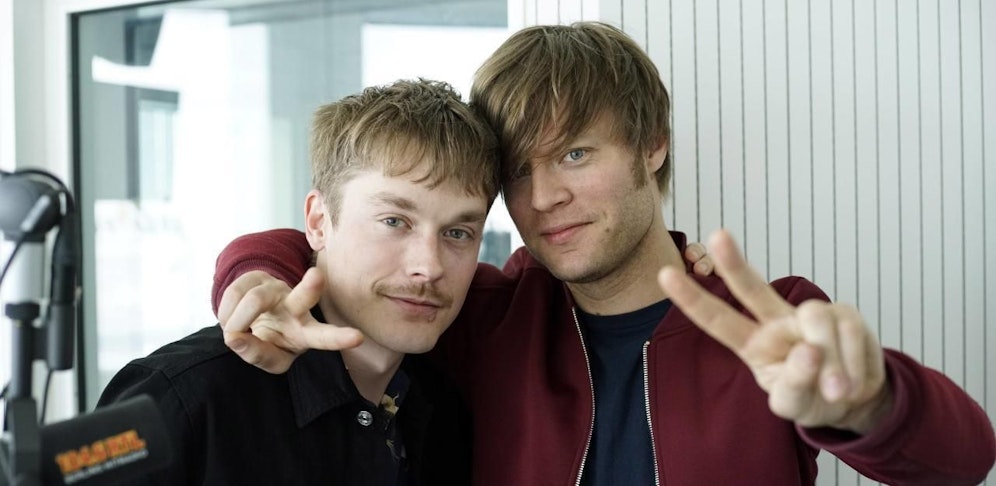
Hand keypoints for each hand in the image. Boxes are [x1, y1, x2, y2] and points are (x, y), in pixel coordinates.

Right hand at [217, 268, 363, 372]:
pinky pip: (234, 294)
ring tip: (233, 332)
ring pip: (255, 300)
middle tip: (316, 276)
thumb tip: (234, 338)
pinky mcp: (257, 277)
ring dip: (235, 322)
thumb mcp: (271, 359)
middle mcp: (298, 307)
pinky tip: (230, 318)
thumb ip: (258, 354)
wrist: (257, 317)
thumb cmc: (271, 342)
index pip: (324, 336)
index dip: (339, 338)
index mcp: (308, 333)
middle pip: (304, 296)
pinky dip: (225, 313)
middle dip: (310, 287)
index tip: (358, 338)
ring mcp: (277, 289)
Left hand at [657, 230, 892, 433]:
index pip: (717, 320)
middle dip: (733, 262)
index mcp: (753, 343)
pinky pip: (849, 331)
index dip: (692, 299)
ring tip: (837, 391)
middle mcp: (775, 321)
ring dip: (831, 361)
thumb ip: (795, 384)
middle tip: (716, 236)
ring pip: (815, 319)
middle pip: (751, 287)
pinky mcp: (846, 314)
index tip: (664, 274)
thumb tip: (809, 351)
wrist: (855, 400)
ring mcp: (811, 315)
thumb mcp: (793, 404)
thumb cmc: (811, 397)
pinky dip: (852, 363)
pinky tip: (852, 382)